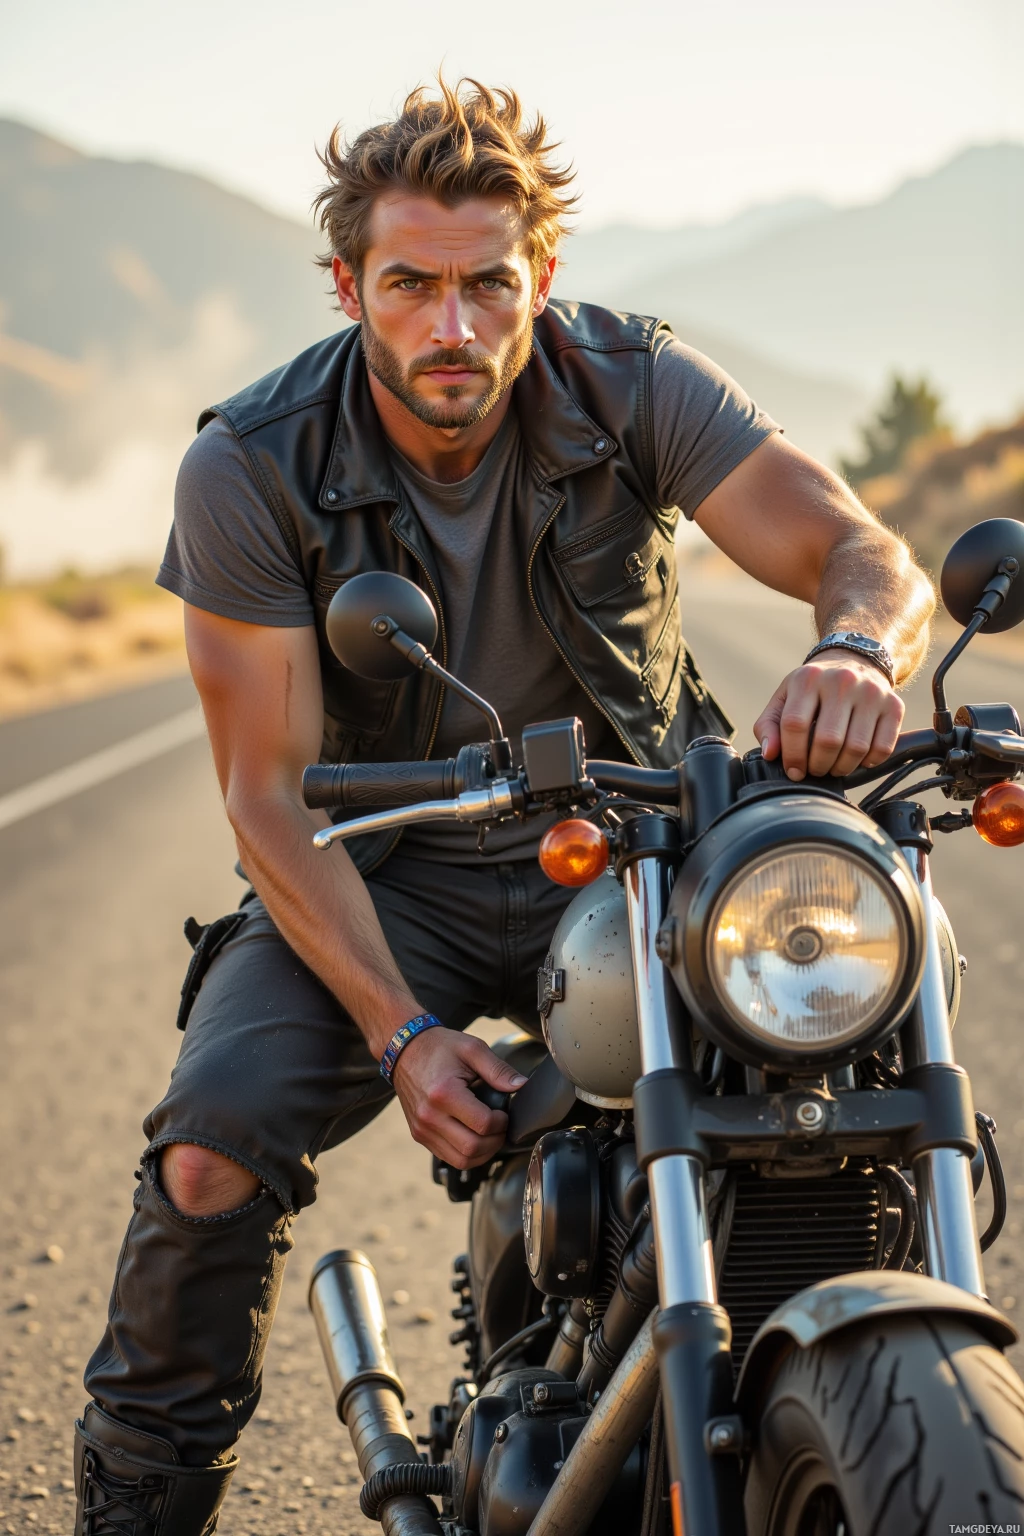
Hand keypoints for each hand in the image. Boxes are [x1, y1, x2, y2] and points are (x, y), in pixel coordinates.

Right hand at [391, 1027, 527, 1169]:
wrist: (404, 1050)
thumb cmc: (439, 1047)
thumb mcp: (472, 1048)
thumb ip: (498, 1069)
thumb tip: (521, 1085)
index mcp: (444, 1093)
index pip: (483, 1124)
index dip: (502, 1122)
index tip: (504, 1112)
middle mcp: (430, 1115)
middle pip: (472, 1148)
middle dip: (495, 1141)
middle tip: (501, 1126)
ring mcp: (422, 1128)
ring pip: (461, 1160)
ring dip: (483, 1153)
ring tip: (490, 1134)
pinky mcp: (419, 1135)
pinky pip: (448, 1158)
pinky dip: (467, 1154)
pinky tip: (475, 1138)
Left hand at [754, 650, 904, 780]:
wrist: (855, 661)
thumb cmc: (814, 688)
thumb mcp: (785, 697)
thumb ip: (768, 725)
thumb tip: (770, 754)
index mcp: (808, 679)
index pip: (795, 725)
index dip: (792, 755)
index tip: (794, 770)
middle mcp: (842, 681)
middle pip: (828, 740)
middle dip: (818, 765)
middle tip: (815, 769)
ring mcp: (871, 693)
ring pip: (856, 748)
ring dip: (842, 768)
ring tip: (833, 766)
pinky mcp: (894, 705)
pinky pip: (883, 748)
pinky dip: (869, 762)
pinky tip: (858, 758)